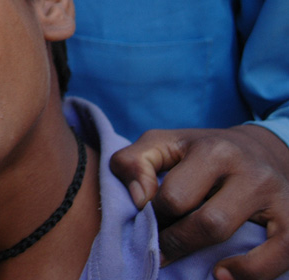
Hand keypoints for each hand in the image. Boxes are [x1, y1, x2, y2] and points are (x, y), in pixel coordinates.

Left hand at [110, 125, 288, 279]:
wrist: (259, 149)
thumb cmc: (201, 151)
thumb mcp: (163, 143)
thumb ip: (134, 161)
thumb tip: (137, 198)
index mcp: (214, 151)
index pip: (174, 196)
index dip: (154, 216)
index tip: (149, 222)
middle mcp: (249, 171)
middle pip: (206, 221)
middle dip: (176, 240)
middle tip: (162, 247)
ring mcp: (275, 196)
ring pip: (234, 236)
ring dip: (202, 256)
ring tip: (182, 261)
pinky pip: (280, 255)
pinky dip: (251, 272)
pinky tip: (223, 275)